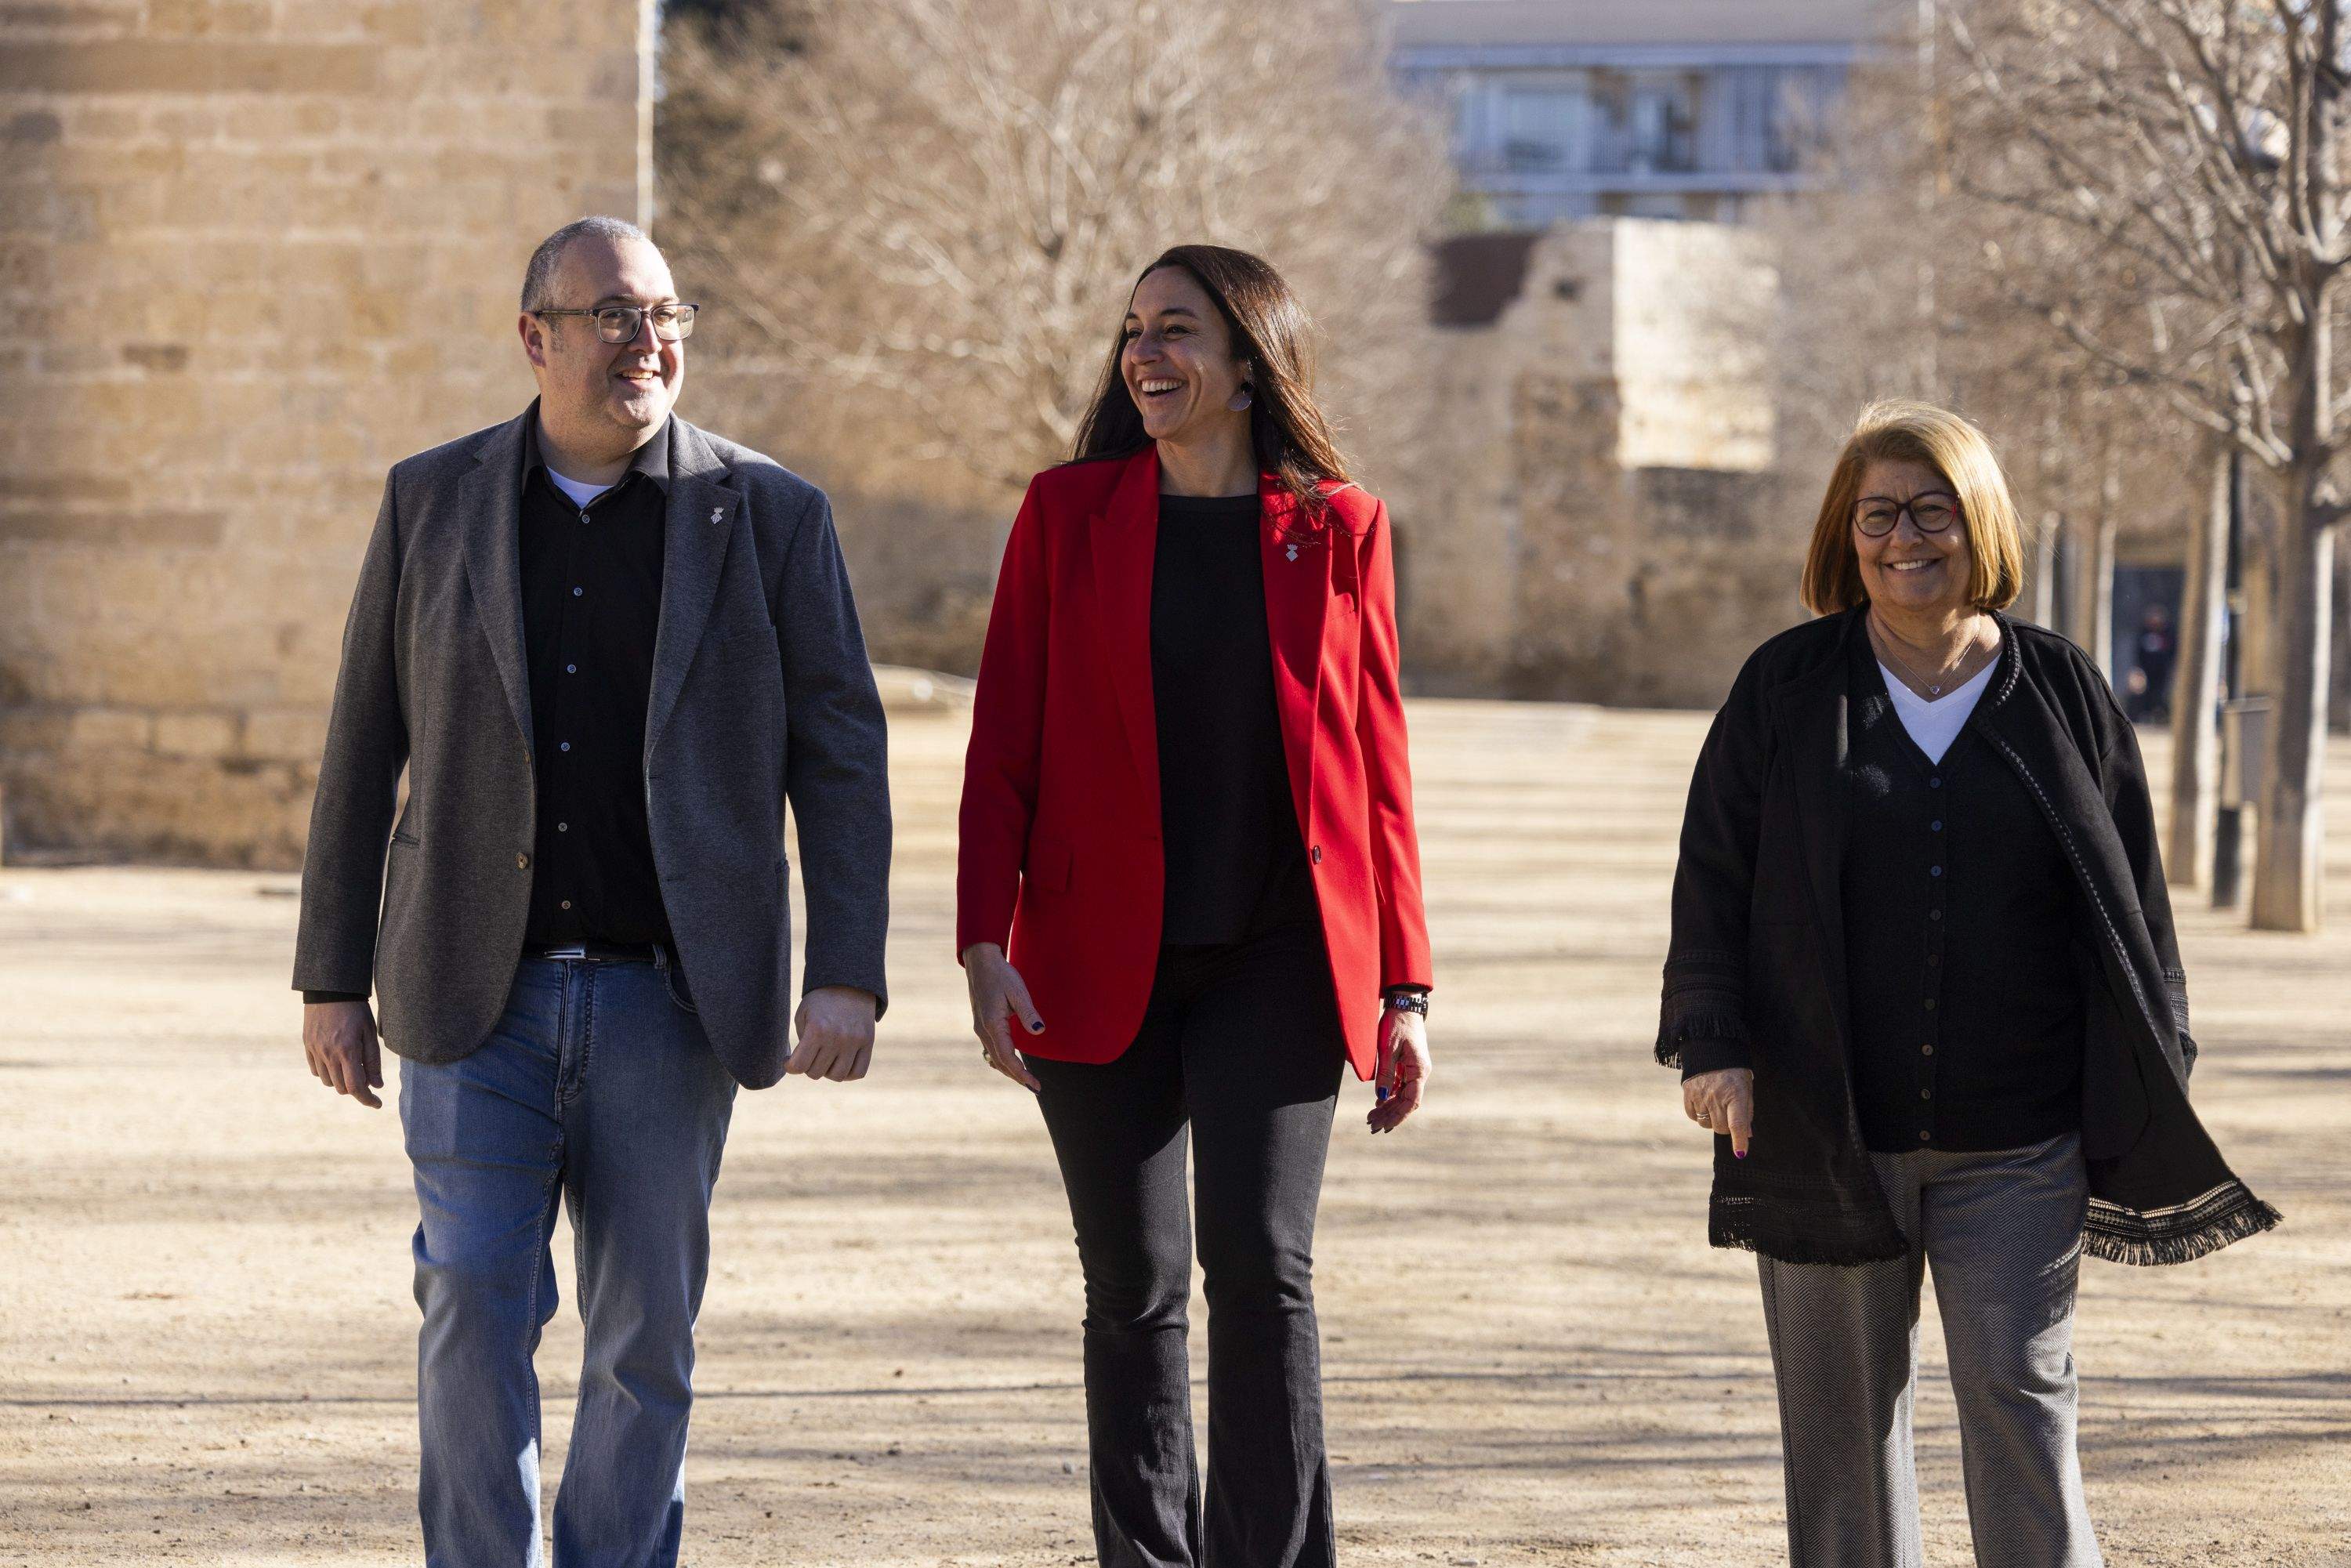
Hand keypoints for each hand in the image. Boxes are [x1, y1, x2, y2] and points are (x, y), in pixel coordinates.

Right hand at [304, 999, 382, 1108]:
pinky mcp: (308, 1046)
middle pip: (341, 1088)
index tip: (377, 1103)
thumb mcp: (370, 1033)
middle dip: (356, 1089)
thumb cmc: (356, 1010)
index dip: (367, 1099)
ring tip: (352, 1067)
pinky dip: (328, 1073)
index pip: (356, 1087)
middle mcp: (329, 1054)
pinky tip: (337, 1062)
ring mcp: (316, 1051)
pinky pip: (316, 1071)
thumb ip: (373, 1061)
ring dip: (342, 1081)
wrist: (330, 990)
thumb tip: (377, 1085)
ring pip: (328, 1081)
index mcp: (348, 1050)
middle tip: (367, 1079)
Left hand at [786, 986, 876, 1081]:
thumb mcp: (803, 1016)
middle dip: (808, 1067)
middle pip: (816, 1073)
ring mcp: (855, 1041)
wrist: (849, 983)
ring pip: (838, 1076)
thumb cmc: (820, 1002)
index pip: (799, 1066)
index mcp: (817, 1029)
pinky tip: (840, 1064)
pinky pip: (858, 1072)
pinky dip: (848, 1074)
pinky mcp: (868, 1042)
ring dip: (828, 1072)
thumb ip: (801, 1042)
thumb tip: (802, 1067)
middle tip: (809, 1057)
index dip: (790, 1067)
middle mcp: (837, 1037)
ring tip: (825, 1060)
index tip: (789, 1062)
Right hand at [961, 942, 1042, 1090]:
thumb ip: (1028, 1013)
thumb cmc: (1001, 974)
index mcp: (992, 1024)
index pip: (1007, 1058)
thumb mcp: (1018, 992)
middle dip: (1017, 1076)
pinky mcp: (981, 1024)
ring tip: (1025, 1078)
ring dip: (1008, 1069)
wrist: (980, 961)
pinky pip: (991, 1048)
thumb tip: (1039, 1031)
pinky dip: (1001, 1059)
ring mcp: (980, 1028)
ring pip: (994, 1057)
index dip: (1021, 1073)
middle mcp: (982, 1030)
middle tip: (1034, 1086)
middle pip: (999, 1062)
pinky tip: (1010, 1061)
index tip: (1035, 1084)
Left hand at [1368, 1007, 1428, 1132]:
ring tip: (1372, 1118)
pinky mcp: (1408, 1066)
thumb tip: (1380, 1097)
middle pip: (1406, 1101)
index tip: (1385, 1126)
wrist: (1404, 1006)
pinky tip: (1378, 1103)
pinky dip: (1389, 1096)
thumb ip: (1385, 1073)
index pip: (1411, 1101)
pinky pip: (1400, 1086)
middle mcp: (1420, 1072)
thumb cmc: (1397, 1024)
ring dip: (1388, 1107)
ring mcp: (1415, 1070)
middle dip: (1390, 1115)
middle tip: (1372, 1126)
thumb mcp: (1387, 1048)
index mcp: (1419, 1070)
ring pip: (1402, 1095)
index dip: (1398, 1115)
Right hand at [1682, 1067, 1754, 1157]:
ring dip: (1712, 1120)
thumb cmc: (1734, 1071)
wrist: (1711, 1048)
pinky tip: (1704, 1102)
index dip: (1739, 1141)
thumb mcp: (1746, 1088)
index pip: (1737, 1124)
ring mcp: (1700, 1095)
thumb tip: (1747, 1135)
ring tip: (1716, 1105)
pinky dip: (1699, 1115)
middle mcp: (1717, 1096)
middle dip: (1727, 1127)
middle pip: (1721, 1128)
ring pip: (1706, 1124)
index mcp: (1736, 1094)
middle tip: (1729, 1113)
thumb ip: (1747, 1111)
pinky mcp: (1688, 1093)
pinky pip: (1693, 1116)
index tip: (1740, 1153)